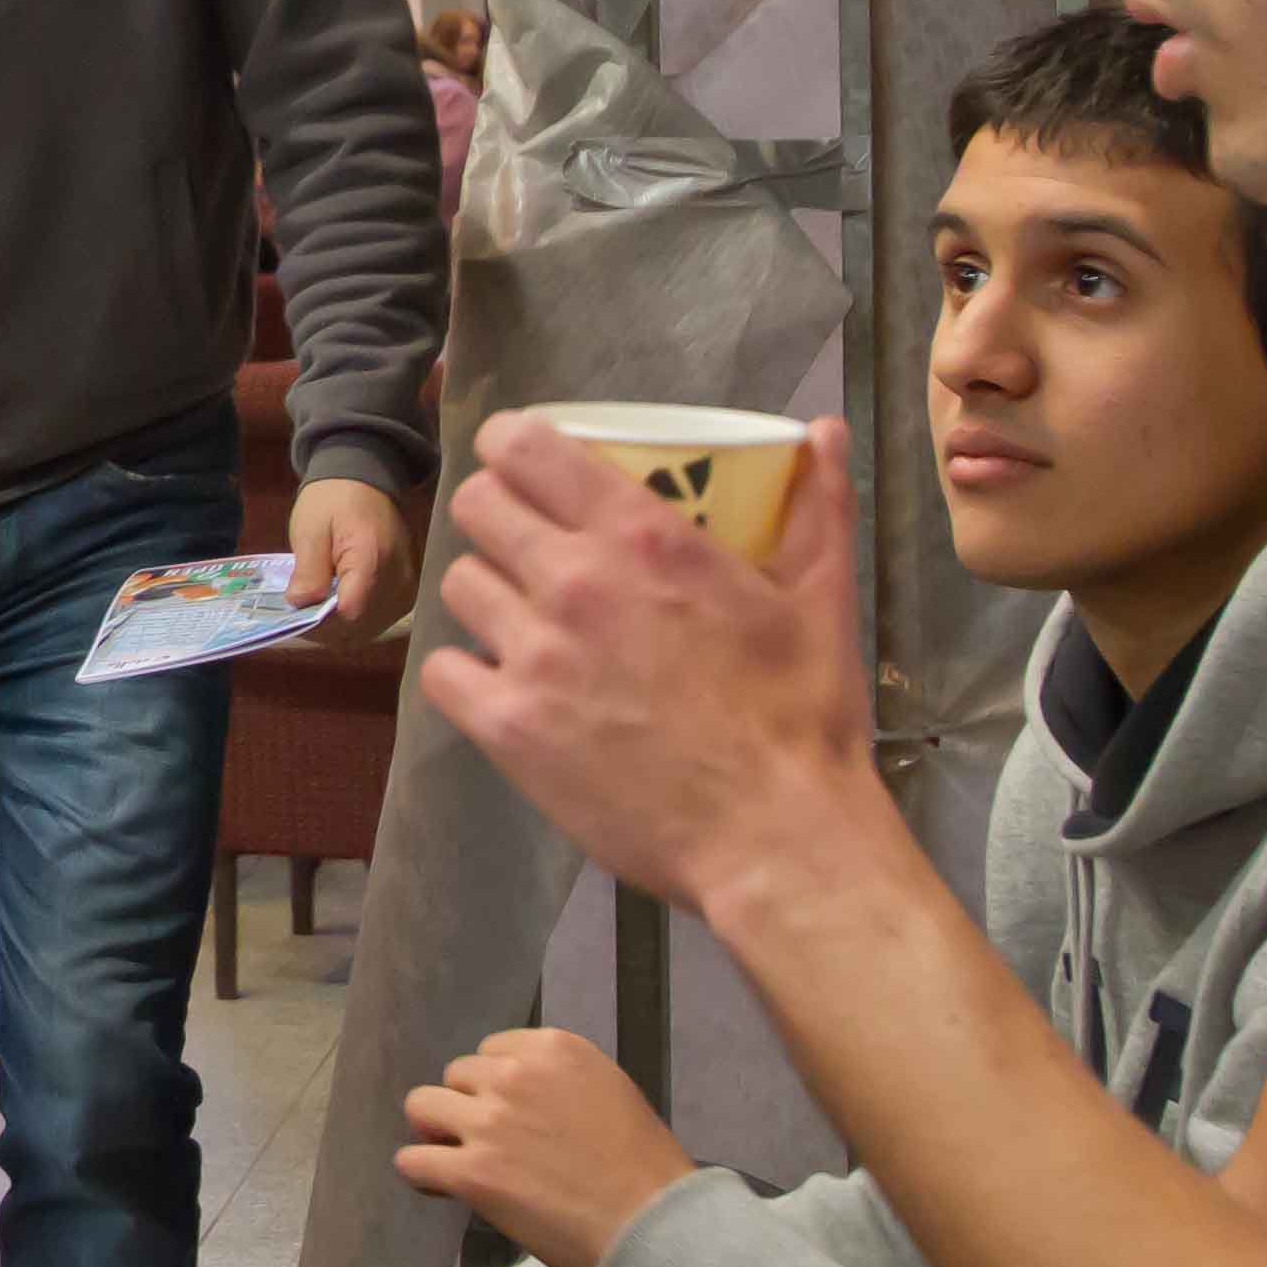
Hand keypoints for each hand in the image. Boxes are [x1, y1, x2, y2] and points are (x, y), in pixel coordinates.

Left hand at [286, 476, 416, 627]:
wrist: (365, 480)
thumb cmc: (333, 500)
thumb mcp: (310, 530)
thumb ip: (308, 571)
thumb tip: (299, 607)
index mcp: (373, 559)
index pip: (349, 614)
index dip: (319, 623)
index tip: (294, 615)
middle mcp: (399, 580)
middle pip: (361, 628)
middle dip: (326, 629)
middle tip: (300, 615)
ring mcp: (407, 589)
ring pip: (370, 630)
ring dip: (340, 629)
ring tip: (316, 611)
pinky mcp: (407, 592)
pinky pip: (379, 621)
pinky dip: (355, 622)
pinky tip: (335, 608)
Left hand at [391, 1027, 694, 1266]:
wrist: (653, 1225)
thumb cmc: (646, 1170)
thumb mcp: (609, 1094)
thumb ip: (559, 1084)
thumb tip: (521, 1100)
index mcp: (554, 1050)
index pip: (491, 1051)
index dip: (495, 1087)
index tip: (510, 1116)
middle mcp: (515, 1076)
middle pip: (456, 1076)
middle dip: (468, 1107)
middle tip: (490, 1145)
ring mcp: (490, 1123)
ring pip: (422, 1107)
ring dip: (437, 1133)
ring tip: (458, 1161)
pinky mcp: (473, 1172)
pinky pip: (412, 1161)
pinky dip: (421, 1174)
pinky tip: (443, 1188)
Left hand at [418, 416, 889, 919]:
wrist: (776, 838)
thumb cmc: (803, 716)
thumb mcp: (821, 599)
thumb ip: (819, 507)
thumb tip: (823, 428)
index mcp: (644, 537)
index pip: (527, 448)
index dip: (512, 445)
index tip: (523, 461)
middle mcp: (575, 582)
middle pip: (478, 507)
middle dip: (496, 514)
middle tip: (523, 541)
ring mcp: (534, 655)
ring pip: (459, 584)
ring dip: (487, 593)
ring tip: (520, 617)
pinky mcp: (508, 726)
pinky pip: (443, 671)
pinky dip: (466, 673)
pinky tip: (503, 683)